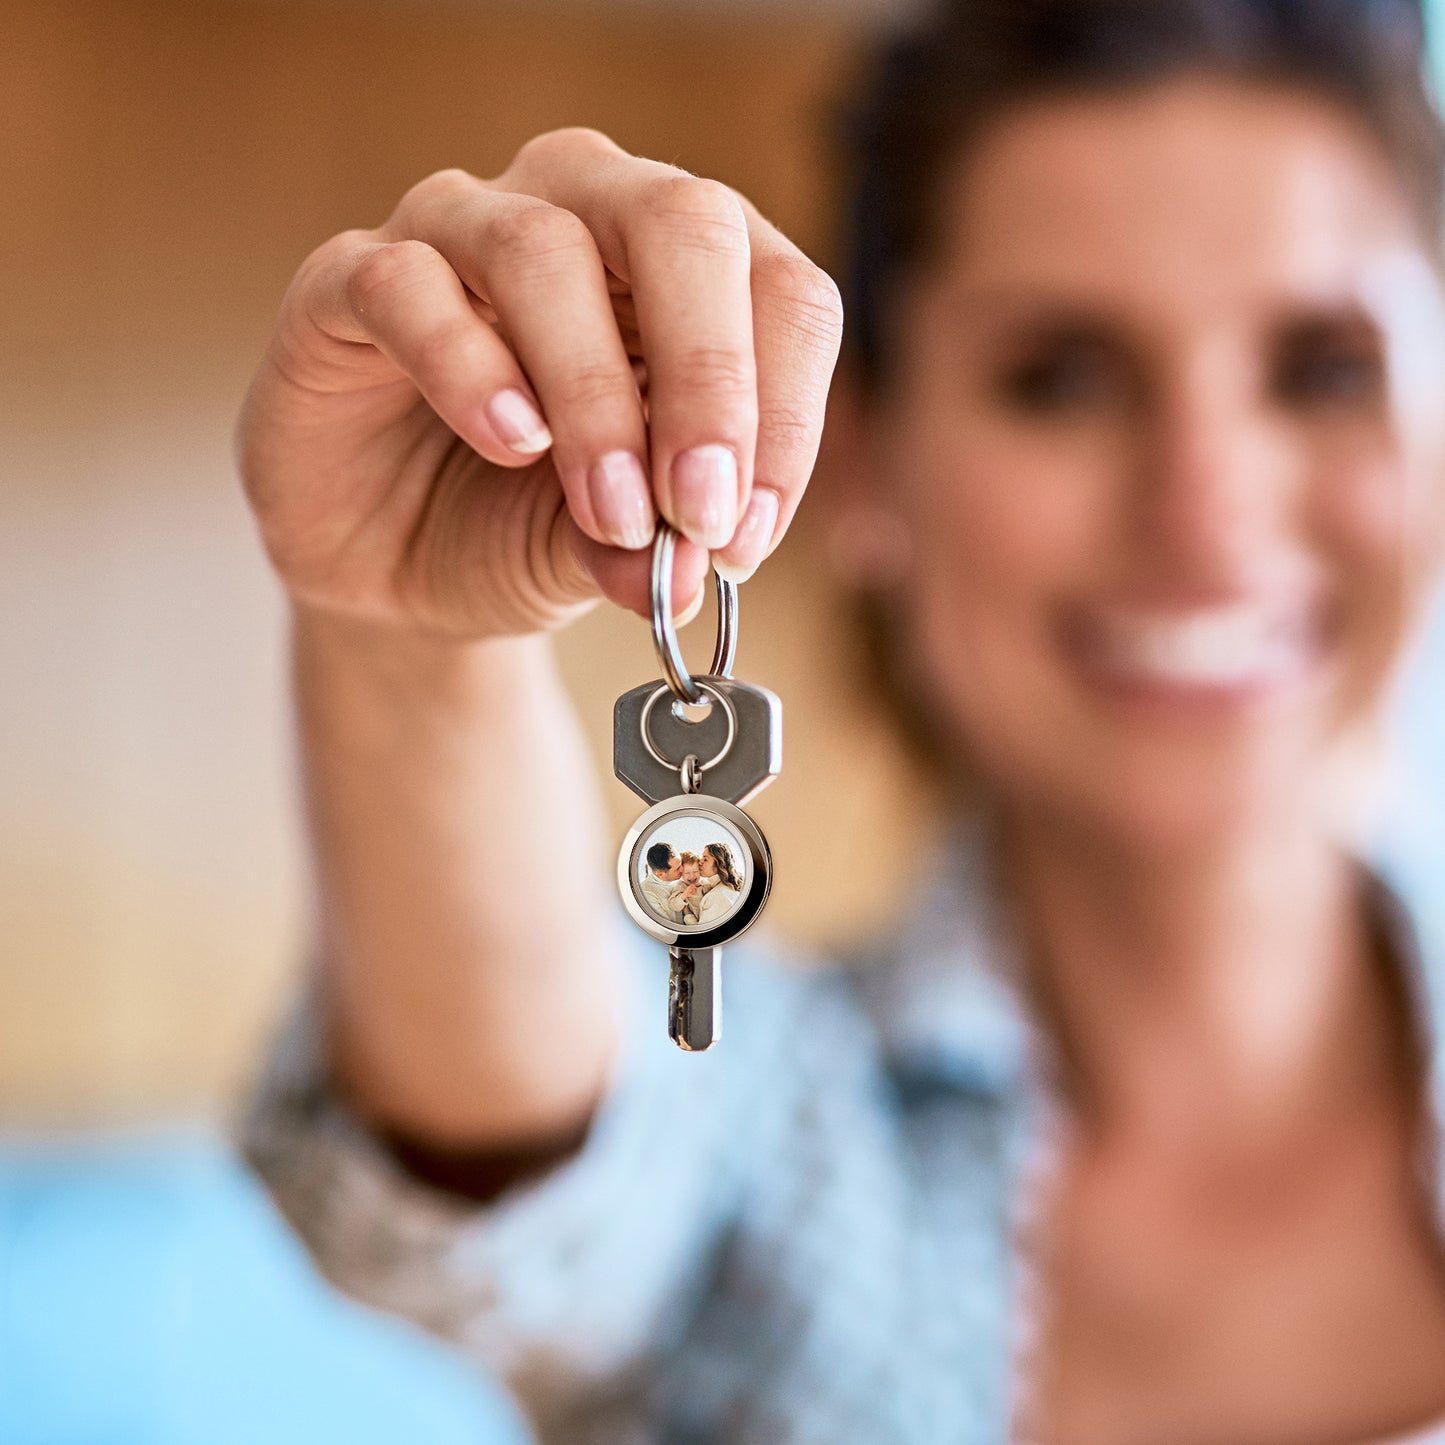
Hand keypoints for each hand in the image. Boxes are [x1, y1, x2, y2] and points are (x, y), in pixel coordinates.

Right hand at [236, 129, 843, 638]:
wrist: (395, 563)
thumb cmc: (524, 524)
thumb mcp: (611, 548)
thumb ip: (656, 546)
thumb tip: (688, 571)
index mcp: (683, 269)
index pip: (780, 289)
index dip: (784, 413)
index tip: (746, 536)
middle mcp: (581, 212)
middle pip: (679, 224)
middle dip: (709, 378)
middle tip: (699, 510)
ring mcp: (458, 230)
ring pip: (541, 250)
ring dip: (592, 393)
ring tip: (609, 512)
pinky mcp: (349, 279)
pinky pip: (406, 285)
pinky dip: (465, 365)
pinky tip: (507, 441)